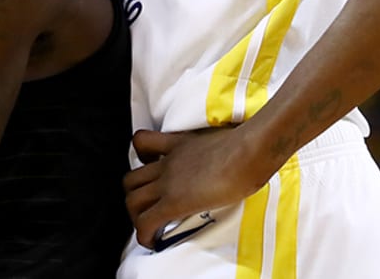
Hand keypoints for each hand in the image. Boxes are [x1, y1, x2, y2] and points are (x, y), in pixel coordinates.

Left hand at [123, 125, 268, 248]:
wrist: (248, 151)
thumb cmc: (247, 145)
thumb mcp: (223, 139)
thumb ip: (216, 147)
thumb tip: (232, 156)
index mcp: (178, 144)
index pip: (142, 142)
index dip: (140, 158)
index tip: (150, 168)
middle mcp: (168, 162)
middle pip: (131, 179)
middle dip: (135, 196)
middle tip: (150, 207)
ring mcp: (168, 181)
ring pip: (132, 201)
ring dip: (137, 217)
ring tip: (150, 227)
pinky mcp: (174, 202)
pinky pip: (146, 222)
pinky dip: (144, 234)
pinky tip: (153, 241)